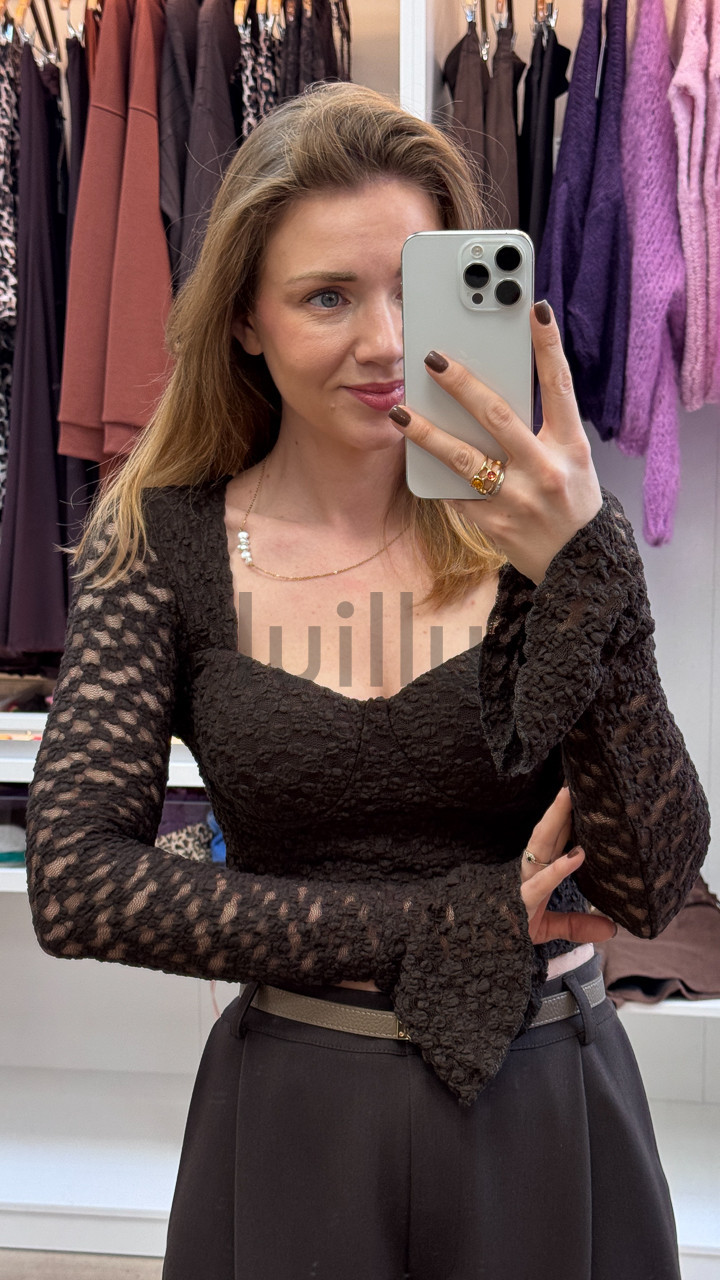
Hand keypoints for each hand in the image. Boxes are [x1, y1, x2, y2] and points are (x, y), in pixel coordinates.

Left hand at [390, 301, 602, 583]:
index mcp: (570, 446)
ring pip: (464, 459)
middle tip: (432, 358)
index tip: (534, 307)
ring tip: (401, 412)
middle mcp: (545, 470)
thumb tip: (496, 383)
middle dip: (462, 384)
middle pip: (499, 416)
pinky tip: (413, 453)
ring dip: (427, 433)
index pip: (560, 386)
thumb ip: (542, 424)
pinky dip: (434, 473)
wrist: (581, 566)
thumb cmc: (571, 499)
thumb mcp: (571, 458)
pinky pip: (455, 493)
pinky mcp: (493, 525)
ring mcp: (517, 499)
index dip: (548, 345)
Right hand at [520, 786, 616, 945]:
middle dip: (561, 806)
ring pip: (540, 844)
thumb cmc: (510, 932)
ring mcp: (523, 882)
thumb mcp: (547, 928)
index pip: (554, 838)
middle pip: (547, 832)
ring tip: (569, 799)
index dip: (567, 815)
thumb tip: (611, 928)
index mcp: (534, 871)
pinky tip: (576, 856)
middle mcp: (528, 870)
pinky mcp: (521, 900)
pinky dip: (560, 869)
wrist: (482, 948)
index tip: (582, 792)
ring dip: (556, 820)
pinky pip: (541, 882)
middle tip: (577, 780)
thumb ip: (576, 925)